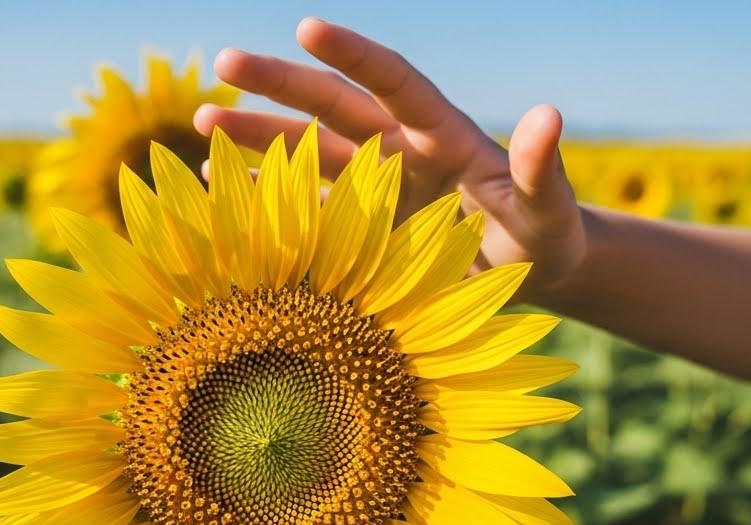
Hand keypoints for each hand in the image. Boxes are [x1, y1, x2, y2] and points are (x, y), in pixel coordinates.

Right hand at [193, 17, 586, 298]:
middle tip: (224, 61)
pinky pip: (307, 208)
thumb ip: (542, 168)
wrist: (530, 273)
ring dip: (258, 137)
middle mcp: (400, 150)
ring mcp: (376, 189)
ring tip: (201, 123)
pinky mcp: (363, 230)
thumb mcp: (548, 208)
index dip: (352, 55)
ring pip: (308, 152)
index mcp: (442, 135)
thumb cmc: (548, 237)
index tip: (307, 26)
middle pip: (333, 106)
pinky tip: (222, 188)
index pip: (392, 83)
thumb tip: (548, 115)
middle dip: (280, 84)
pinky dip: (267, 199)